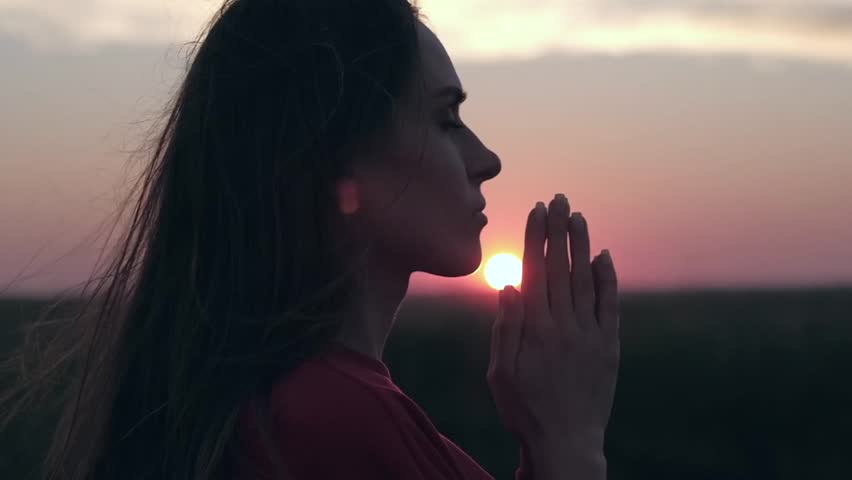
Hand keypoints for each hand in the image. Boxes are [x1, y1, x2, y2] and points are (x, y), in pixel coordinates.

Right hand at [487, 194, 619, 468]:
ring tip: (578, 215)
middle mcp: (564, 325)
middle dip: (558, 230)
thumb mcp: (501, 373)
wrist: (567, 443)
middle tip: (559, 199)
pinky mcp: (608, 346)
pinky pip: (609, 304)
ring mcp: (590, 334)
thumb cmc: (525, 410)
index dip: (535, 237)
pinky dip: (607, 278)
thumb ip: (506, 328)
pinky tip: (603, 255)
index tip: (536, 210)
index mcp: (535, 329)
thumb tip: (509, 285)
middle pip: (560, 267)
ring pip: (585, 279)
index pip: (535, 271)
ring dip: (581, 245)